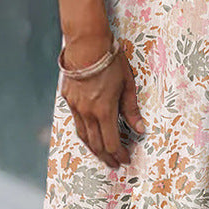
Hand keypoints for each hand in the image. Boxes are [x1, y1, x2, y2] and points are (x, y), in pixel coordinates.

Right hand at [60, 34, 145, 168]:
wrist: (86, 45)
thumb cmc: (110, 62)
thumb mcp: (127, 85)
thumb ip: (131, 110)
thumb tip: (140, 129)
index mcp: (104, 111)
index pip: (111, 143)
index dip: (119, 154)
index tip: (125, 159)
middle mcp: (87, 112)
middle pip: (96, 144)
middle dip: (106, 157)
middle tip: (114, 164)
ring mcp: (75, 106)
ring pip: (83, 136)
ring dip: (93, 148)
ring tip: (102, 155)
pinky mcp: (68, 98)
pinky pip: (76, 121)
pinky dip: (84, 132)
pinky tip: (90, 134)